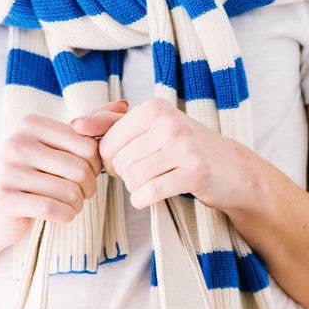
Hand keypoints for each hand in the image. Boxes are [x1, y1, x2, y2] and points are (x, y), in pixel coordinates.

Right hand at [0, 102, 130, 251]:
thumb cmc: (36, 176)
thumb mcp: (59, 146)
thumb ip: (89, 125)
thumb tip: (123, 105)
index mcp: (30, 124)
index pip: (86, 143)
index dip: (96, 165)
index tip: (88, 174)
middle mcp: (16, 142)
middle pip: (79, 168)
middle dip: (89, 187)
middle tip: (83, 194)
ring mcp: (8, 171)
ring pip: (68, 192)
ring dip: (78, 204)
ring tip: (71, 205)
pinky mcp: (5, 199)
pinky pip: (53, 209)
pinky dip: (66, 215)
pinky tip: (63, 214)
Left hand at [73, 97, 253, 212]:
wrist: (233, 170)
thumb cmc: (184, 150)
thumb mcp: (150, 129)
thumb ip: (111, 124)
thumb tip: (76, 124)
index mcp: (153, 108)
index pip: (106, 143)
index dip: (112, 161)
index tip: (131, 162)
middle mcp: (167, 122)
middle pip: (118, 163)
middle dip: (126, 176)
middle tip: (148, 173)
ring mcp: (182, 146)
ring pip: (132, 178)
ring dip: (137, 189)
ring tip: (155, 182)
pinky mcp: (194, 172)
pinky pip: (148, 192)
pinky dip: (144, 200)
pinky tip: (154, 195)